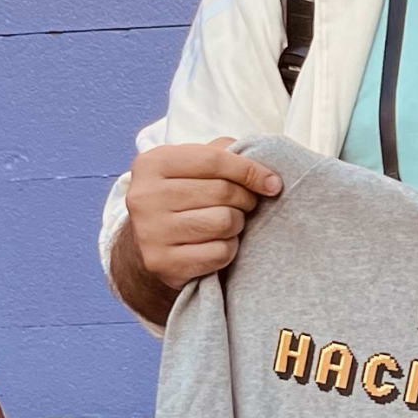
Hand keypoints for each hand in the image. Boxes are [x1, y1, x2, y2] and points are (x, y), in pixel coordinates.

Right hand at [123, 140, 282, 290]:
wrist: (146, 243)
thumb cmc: (180, 197)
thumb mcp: (191, 165)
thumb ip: (224, 155)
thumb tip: (266, 175)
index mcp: (152, 163)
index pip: (214, 159)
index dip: (250, 170)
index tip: (272, 183)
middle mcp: (145, 196)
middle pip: (222, 192)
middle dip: (245, 199)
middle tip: (245, 205)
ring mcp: (150, 231)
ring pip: (224, 222)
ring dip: (237, 224)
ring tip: (229, 222)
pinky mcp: (162, 262)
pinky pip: (219, 252)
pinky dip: (228, 249)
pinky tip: (218, 243)